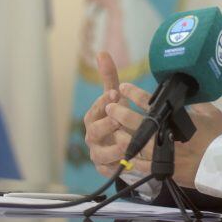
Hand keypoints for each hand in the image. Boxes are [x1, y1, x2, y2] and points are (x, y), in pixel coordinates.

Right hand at [84, 52, 131, 177]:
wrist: (117, 145)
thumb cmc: (114, 117)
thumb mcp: (113, 98)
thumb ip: (109, 77)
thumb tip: (102, 52)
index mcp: (93, 118)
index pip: (95, 109)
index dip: (103, 102)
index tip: (115, 94)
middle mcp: (93, 136)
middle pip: (94, 131)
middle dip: (107, 124)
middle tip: (119, 119)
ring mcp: (98, 153)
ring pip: (101, 153)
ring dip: (114, 148)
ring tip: (125, 143)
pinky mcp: (106, 169)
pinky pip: (110, 169)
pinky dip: (118, 166)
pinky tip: (128, 162)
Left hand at [107, 82, 221, 188]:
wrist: (220, 166)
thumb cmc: (217, 138)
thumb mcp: (211, 114)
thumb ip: (198, 103)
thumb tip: (189, 95)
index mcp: (174, 119)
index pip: (149, 102)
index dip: (134, 93)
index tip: (124, 87)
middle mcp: (163, 135)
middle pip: (135, 122)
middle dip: (120, 112)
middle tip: (110, 106)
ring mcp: (159, 153)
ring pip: (133, 144)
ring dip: (120, 135)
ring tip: (111, 129)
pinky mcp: (160, 169)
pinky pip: (138, 164)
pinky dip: (129, 158)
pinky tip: (122, 152)